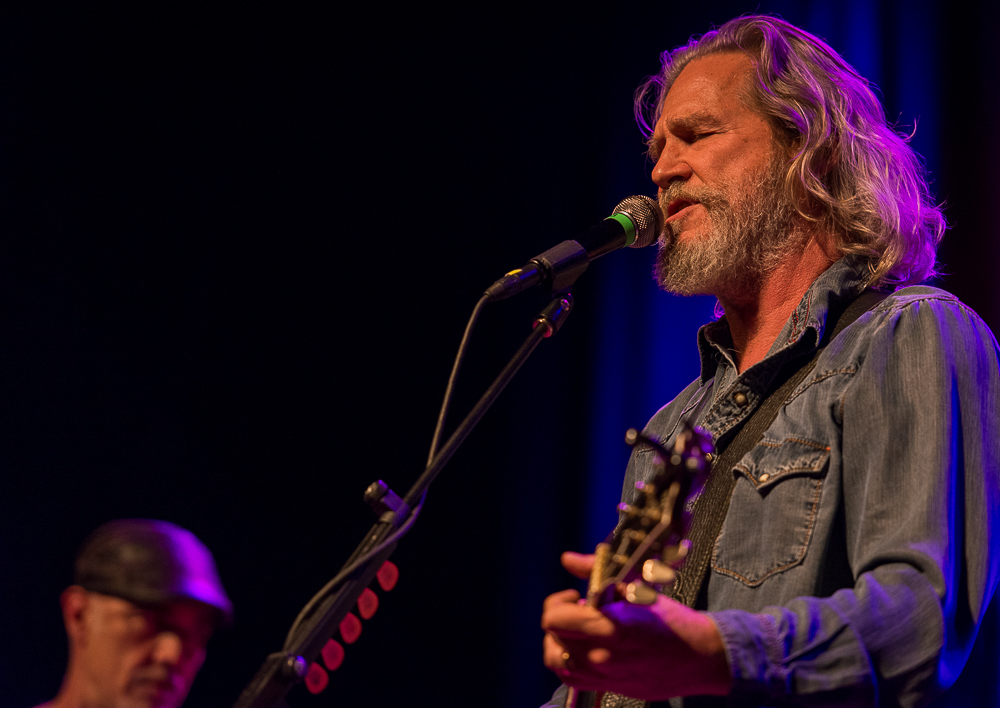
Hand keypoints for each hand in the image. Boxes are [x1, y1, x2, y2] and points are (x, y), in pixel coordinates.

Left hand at [541, 553, 731, 699]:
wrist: (699, 658)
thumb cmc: (674, 624)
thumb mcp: (637, 588)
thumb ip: (596, 572)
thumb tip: (569, 559)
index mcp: (609, 629)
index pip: (554, 619)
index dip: (559, 602)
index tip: (575, 595)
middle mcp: (600, 656)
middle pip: (552, 636)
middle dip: (562, 617)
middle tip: (581, 608)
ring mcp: (602, 675)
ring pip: (555, 658)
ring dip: (560, 639)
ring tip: (580, 628)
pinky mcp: (606, 687)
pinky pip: (569, 676)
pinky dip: (567, 659)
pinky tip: (582, 646)